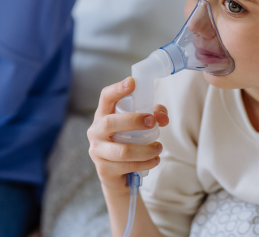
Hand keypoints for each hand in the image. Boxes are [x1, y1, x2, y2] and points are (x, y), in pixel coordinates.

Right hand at [87, 77, 168, 193]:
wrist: (116, 176)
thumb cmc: (126, 143)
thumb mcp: (138, 126)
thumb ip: (153, 116)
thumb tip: (163, 118)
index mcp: (103, 115)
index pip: (105, 97)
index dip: (118, 89)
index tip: (132, 82)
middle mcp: (95, 132)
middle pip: (110, 122)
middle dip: (134, 121)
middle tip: (153, 122)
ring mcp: (97, 151)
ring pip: (123, 150)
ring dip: (146, 149)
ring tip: (159, 148)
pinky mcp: (104, 170)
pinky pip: (128, 166)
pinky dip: (146, 163)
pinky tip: (154, 160)